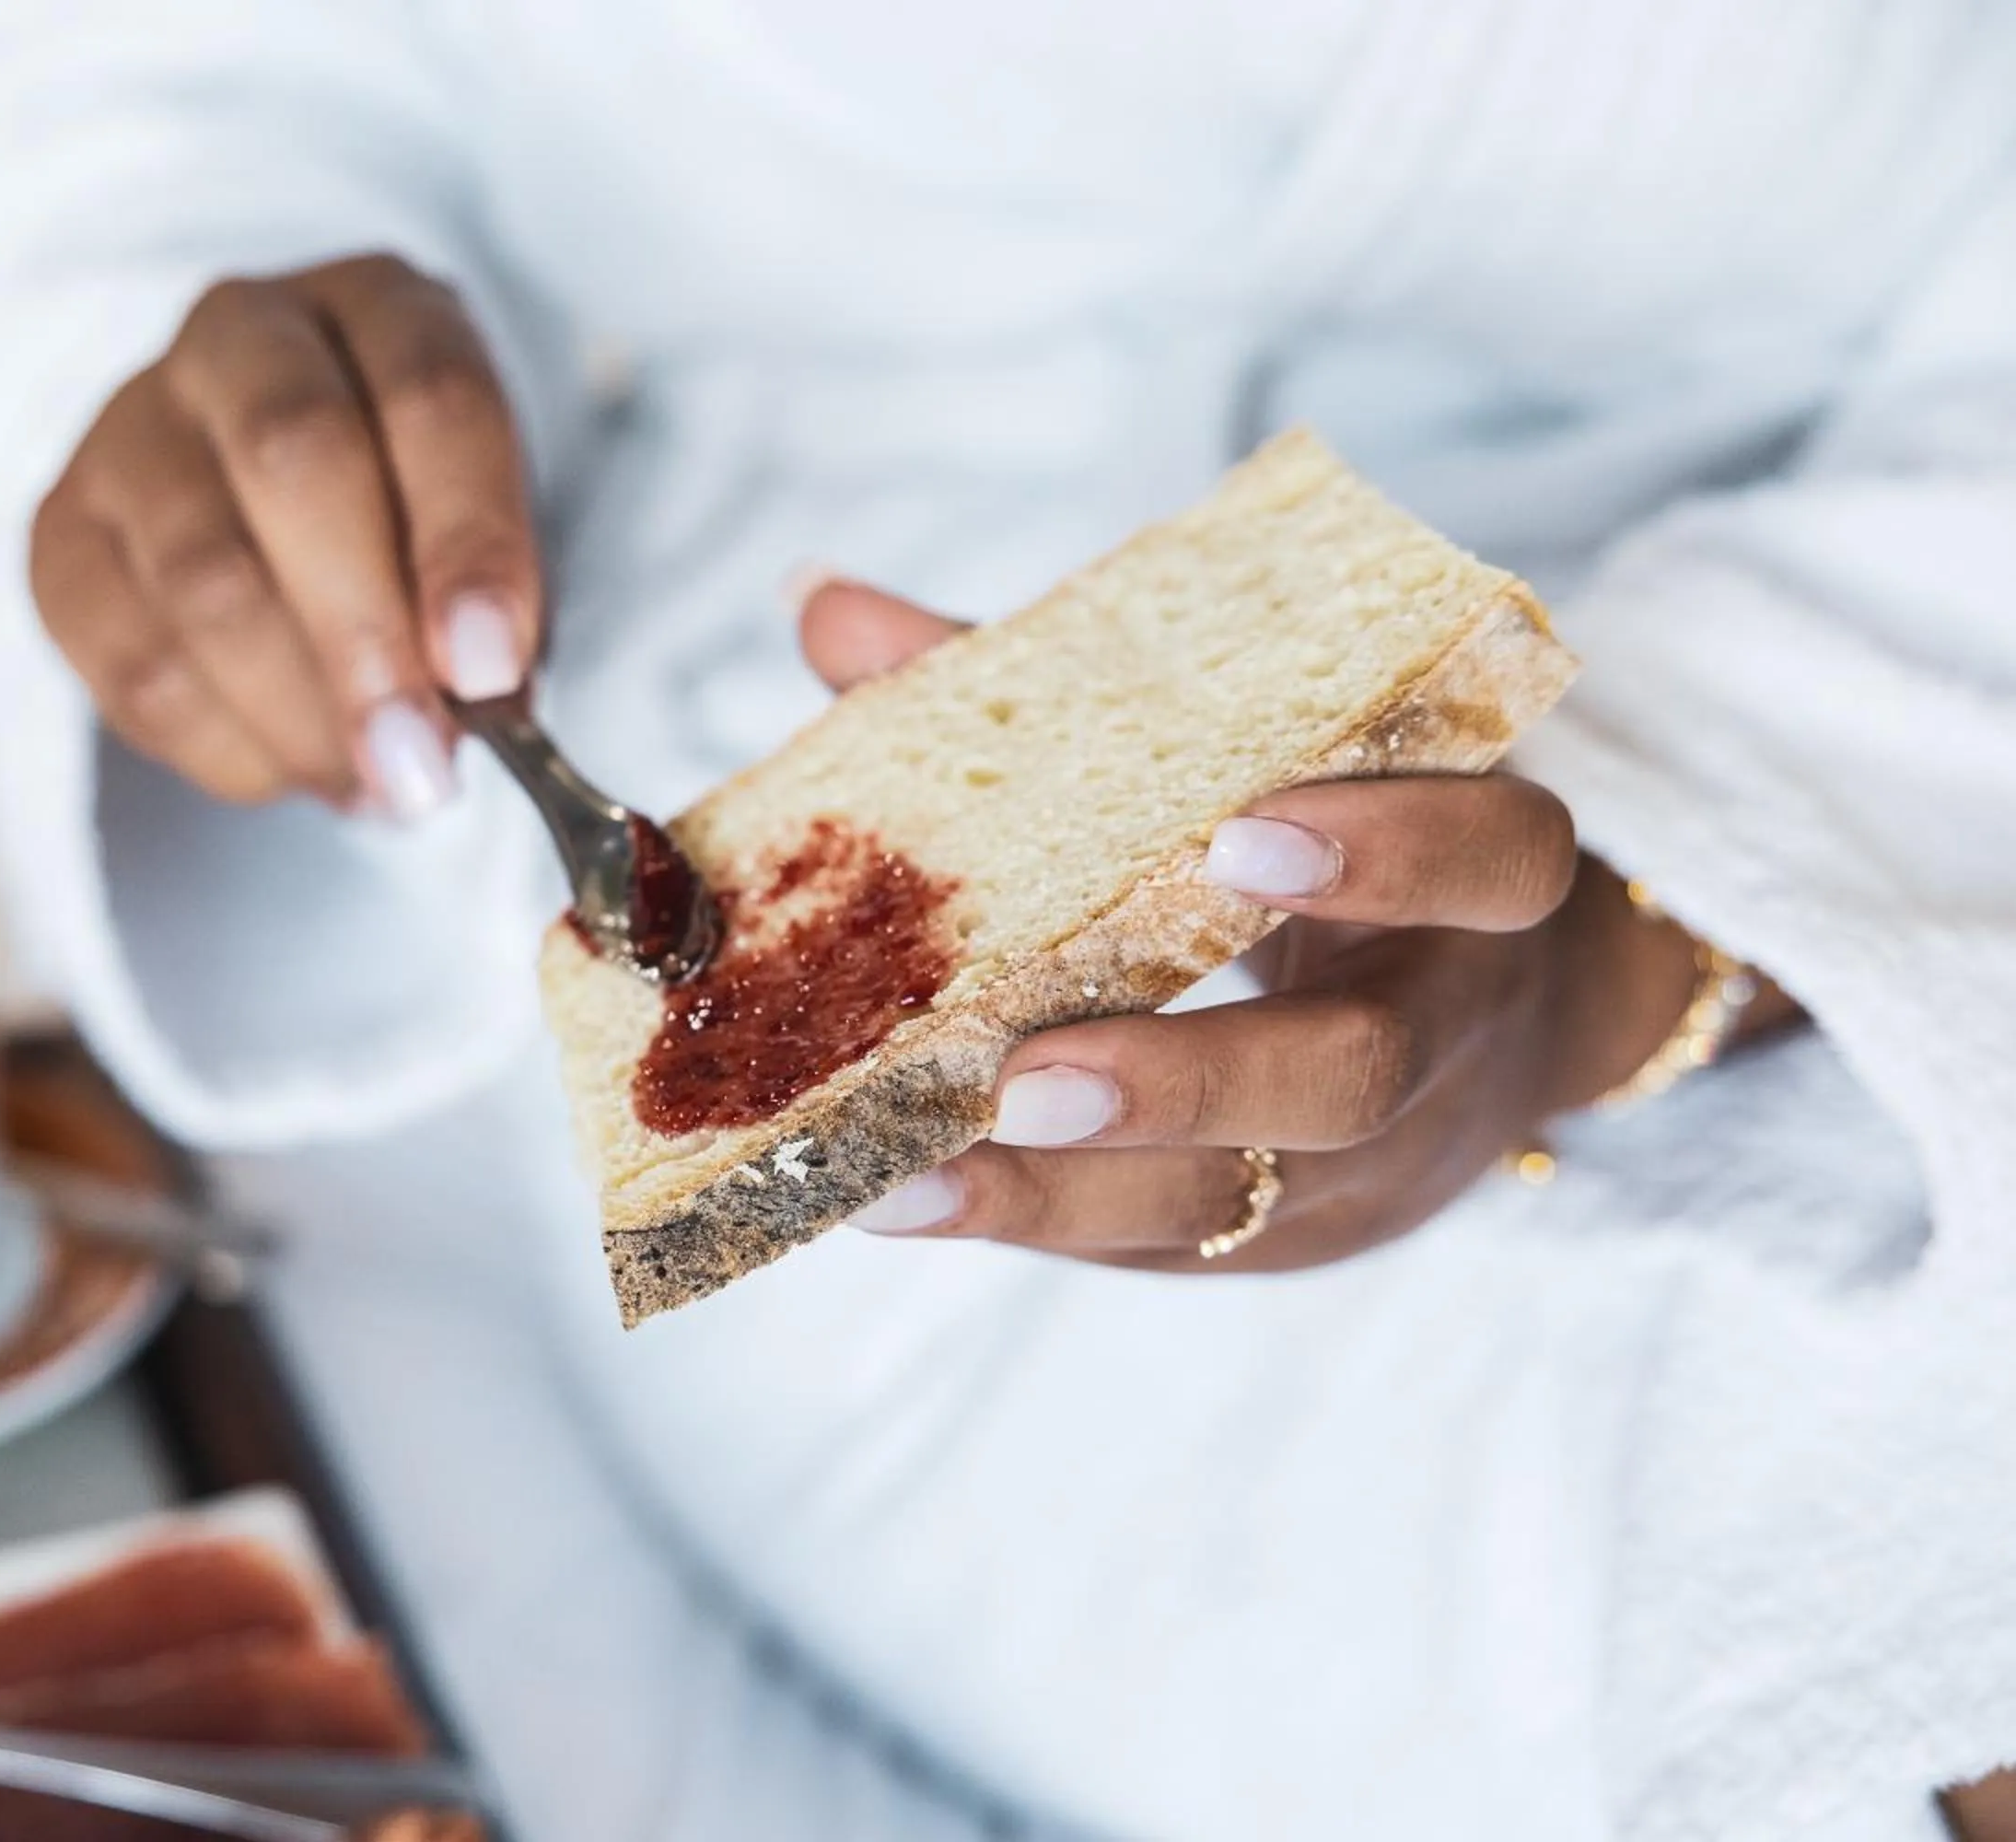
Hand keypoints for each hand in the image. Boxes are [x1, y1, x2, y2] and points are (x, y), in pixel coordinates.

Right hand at [29, 254, 539, 815]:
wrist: (256, 497)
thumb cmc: (408, 512)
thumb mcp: (481, 517)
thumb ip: (489, 588)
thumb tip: (479, 696)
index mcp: (377, 306)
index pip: (429, 395)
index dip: (465, 539)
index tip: (492, 671)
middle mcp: (240, 339)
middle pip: (292, 462)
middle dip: (364, 636)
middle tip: (419, 763)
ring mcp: (131, 430)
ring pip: (202, 578)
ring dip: (297, 715)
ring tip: (370, 786)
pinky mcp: (61, 537)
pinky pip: (133, 664)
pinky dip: (226, 747)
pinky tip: (291, 771)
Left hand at [799, 578, 1722, 1271]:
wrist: (1520, 1007)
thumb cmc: (1345, 832)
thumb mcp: (1267, 746)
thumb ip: (1061, 686)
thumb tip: (829, 607)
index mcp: (1475, 871)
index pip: (1495, 855)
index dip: (1384, 849)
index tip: (1230, 834)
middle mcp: (1446, 1026)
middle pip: (1356, 1071)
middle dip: (1186, 1079)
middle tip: (1026, 1077)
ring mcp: (1383, 1156)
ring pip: (1246, 1194)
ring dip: (1068, 1190)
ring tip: (911, 1171)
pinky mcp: (1297, 1234)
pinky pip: (1174, 1247)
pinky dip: (1038, 1220)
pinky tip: (902, 1198)